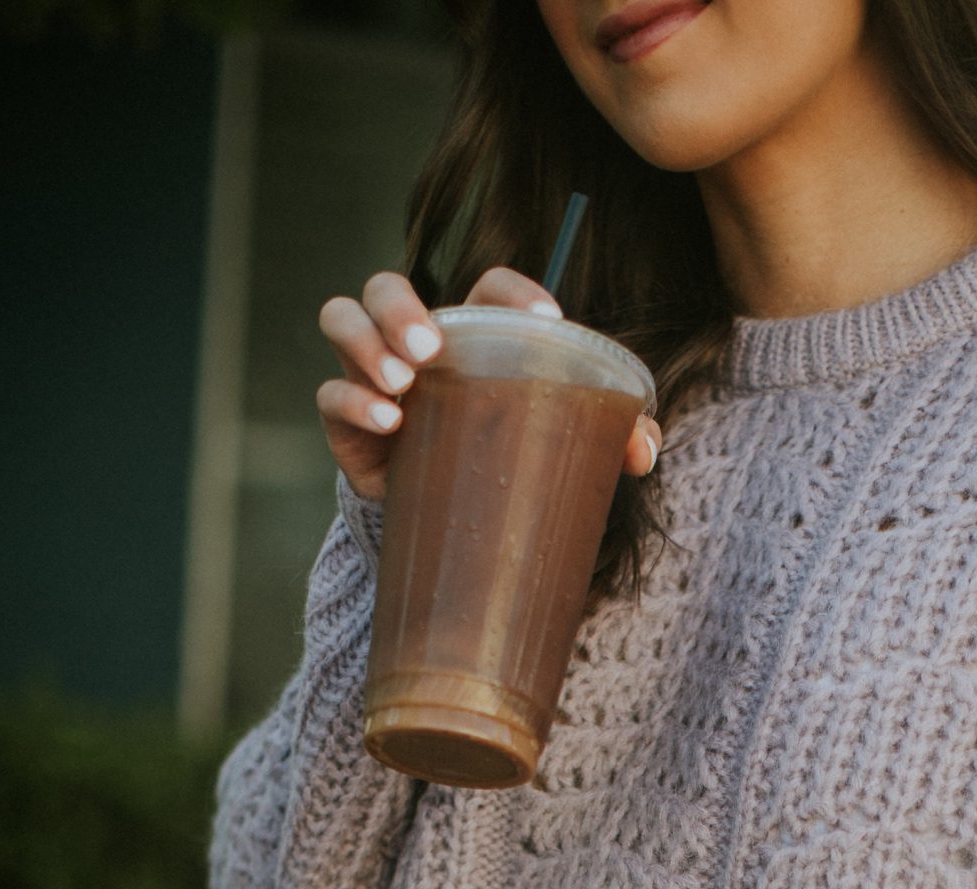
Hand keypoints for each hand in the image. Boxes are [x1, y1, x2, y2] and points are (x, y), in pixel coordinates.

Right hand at [316, 267, 661, 503]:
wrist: (450, 514)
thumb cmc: (507, 456)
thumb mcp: (557, 443)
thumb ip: (609, 437)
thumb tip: (645, 450)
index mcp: (476, 331)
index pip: (488, 286)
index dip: (514, 291)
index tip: (548, 322)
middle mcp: (417, 338)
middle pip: (388, 287)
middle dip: (402, 307)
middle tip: (432, 347)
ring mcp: (373, 373)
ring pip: (342, 320)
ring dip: (366, 342)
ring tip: (402, 383)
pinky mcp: (348, 421)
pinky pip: (331, 395)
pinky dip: (353, 402)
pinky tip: (388, 422)